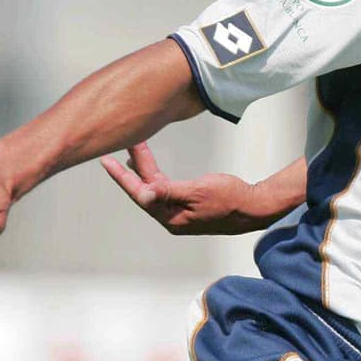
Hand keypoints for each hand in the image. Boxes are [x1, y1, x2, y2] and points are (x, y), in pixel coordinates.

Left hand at [101, 143, 260, 234]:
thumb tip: (144, 193)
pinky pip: (166, 188)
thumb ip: (169, 191)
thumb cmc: (230, 199)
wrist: (254, 207)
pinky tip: (149, 168)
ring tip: (132, 149)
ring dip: (144, 168)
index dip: (122, 177)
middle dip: (132, 167)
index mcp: (171, 217)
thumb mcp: (198, 191)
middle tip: (121, 143)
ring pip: (155, 187)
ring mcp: (180, 211)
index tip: (106, 161)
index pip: (140, 194)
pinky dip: (156, 175)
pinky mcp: (188, 204)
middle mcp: (172, 216)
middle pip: (145, 189)